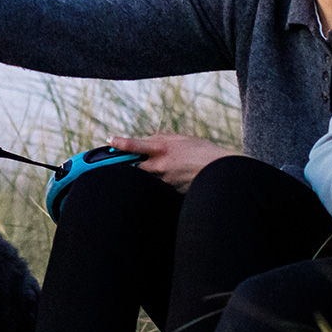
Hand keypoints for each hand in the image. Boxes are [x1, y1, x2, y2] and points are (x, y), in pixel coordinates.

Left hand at [109, 133, 237, 192]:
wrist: (220, 172)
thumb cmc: (202, 151)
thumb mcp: (181, 139)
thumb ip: (161, 139)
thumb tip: (145, 140)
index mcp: (162, 149)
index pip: (135, 146)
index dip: (120, 143)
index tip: (110, 141)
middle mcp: (160, 166)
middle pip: (132, 168)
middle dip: (126, 165)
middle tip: (120, 163)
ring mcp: (163, 182)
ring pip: (145, 179)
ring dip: (144, 174)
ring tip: (159, 169)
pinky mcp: (169, 192)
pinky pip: (157, 187)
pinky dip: (156, 183)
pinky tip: (170, 177)